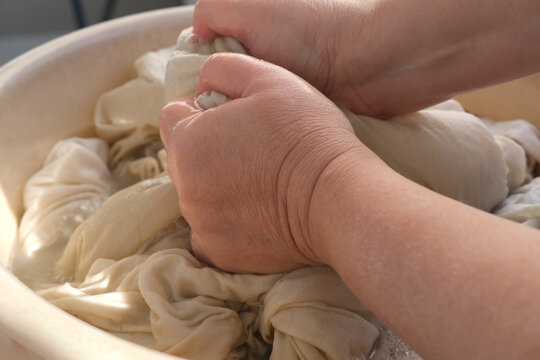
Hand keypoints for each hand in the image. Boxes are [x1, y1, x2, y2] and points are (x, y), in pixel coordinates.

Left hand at [159, 53, 378, 272]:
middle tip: (253, 150)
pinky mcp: (220, 253)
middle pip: (184, 158)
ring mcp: (201, 224)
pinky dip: (228, 222)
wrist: (335, 197)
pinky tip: (258, 212)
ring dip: (218, 186)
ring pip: (198, 195)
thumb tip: (201, 83)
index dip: (200, 111)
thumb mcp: (267, 78)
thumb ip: (222, 68)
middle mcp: (185, 187)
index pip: (173, 116)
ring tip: (262, 182)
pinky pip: (212, 231)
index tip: (230, 118)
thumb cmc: (304, 133)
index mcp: (188, 142)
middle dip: (208, 149)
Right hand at [193, 0, 539, 117]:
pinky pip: (272, 127)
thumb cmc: (314, 32)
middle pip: (225, 89)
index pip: (209, 59)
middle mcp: (266, 61)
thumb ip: (213, 12)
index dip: (198, 78)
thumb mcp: (252, 8)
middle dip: (218, 107)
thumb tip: (195, 37)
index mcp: (251, 35)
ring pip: (247, 113)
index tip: (197, 101)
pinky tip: (261, 144)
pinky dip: (264, 135)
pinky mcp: (302, 113)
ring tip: (239, 139)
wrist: (374, 63)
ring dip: (240, 125)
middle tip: (216, 126)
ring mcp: (285, 88)